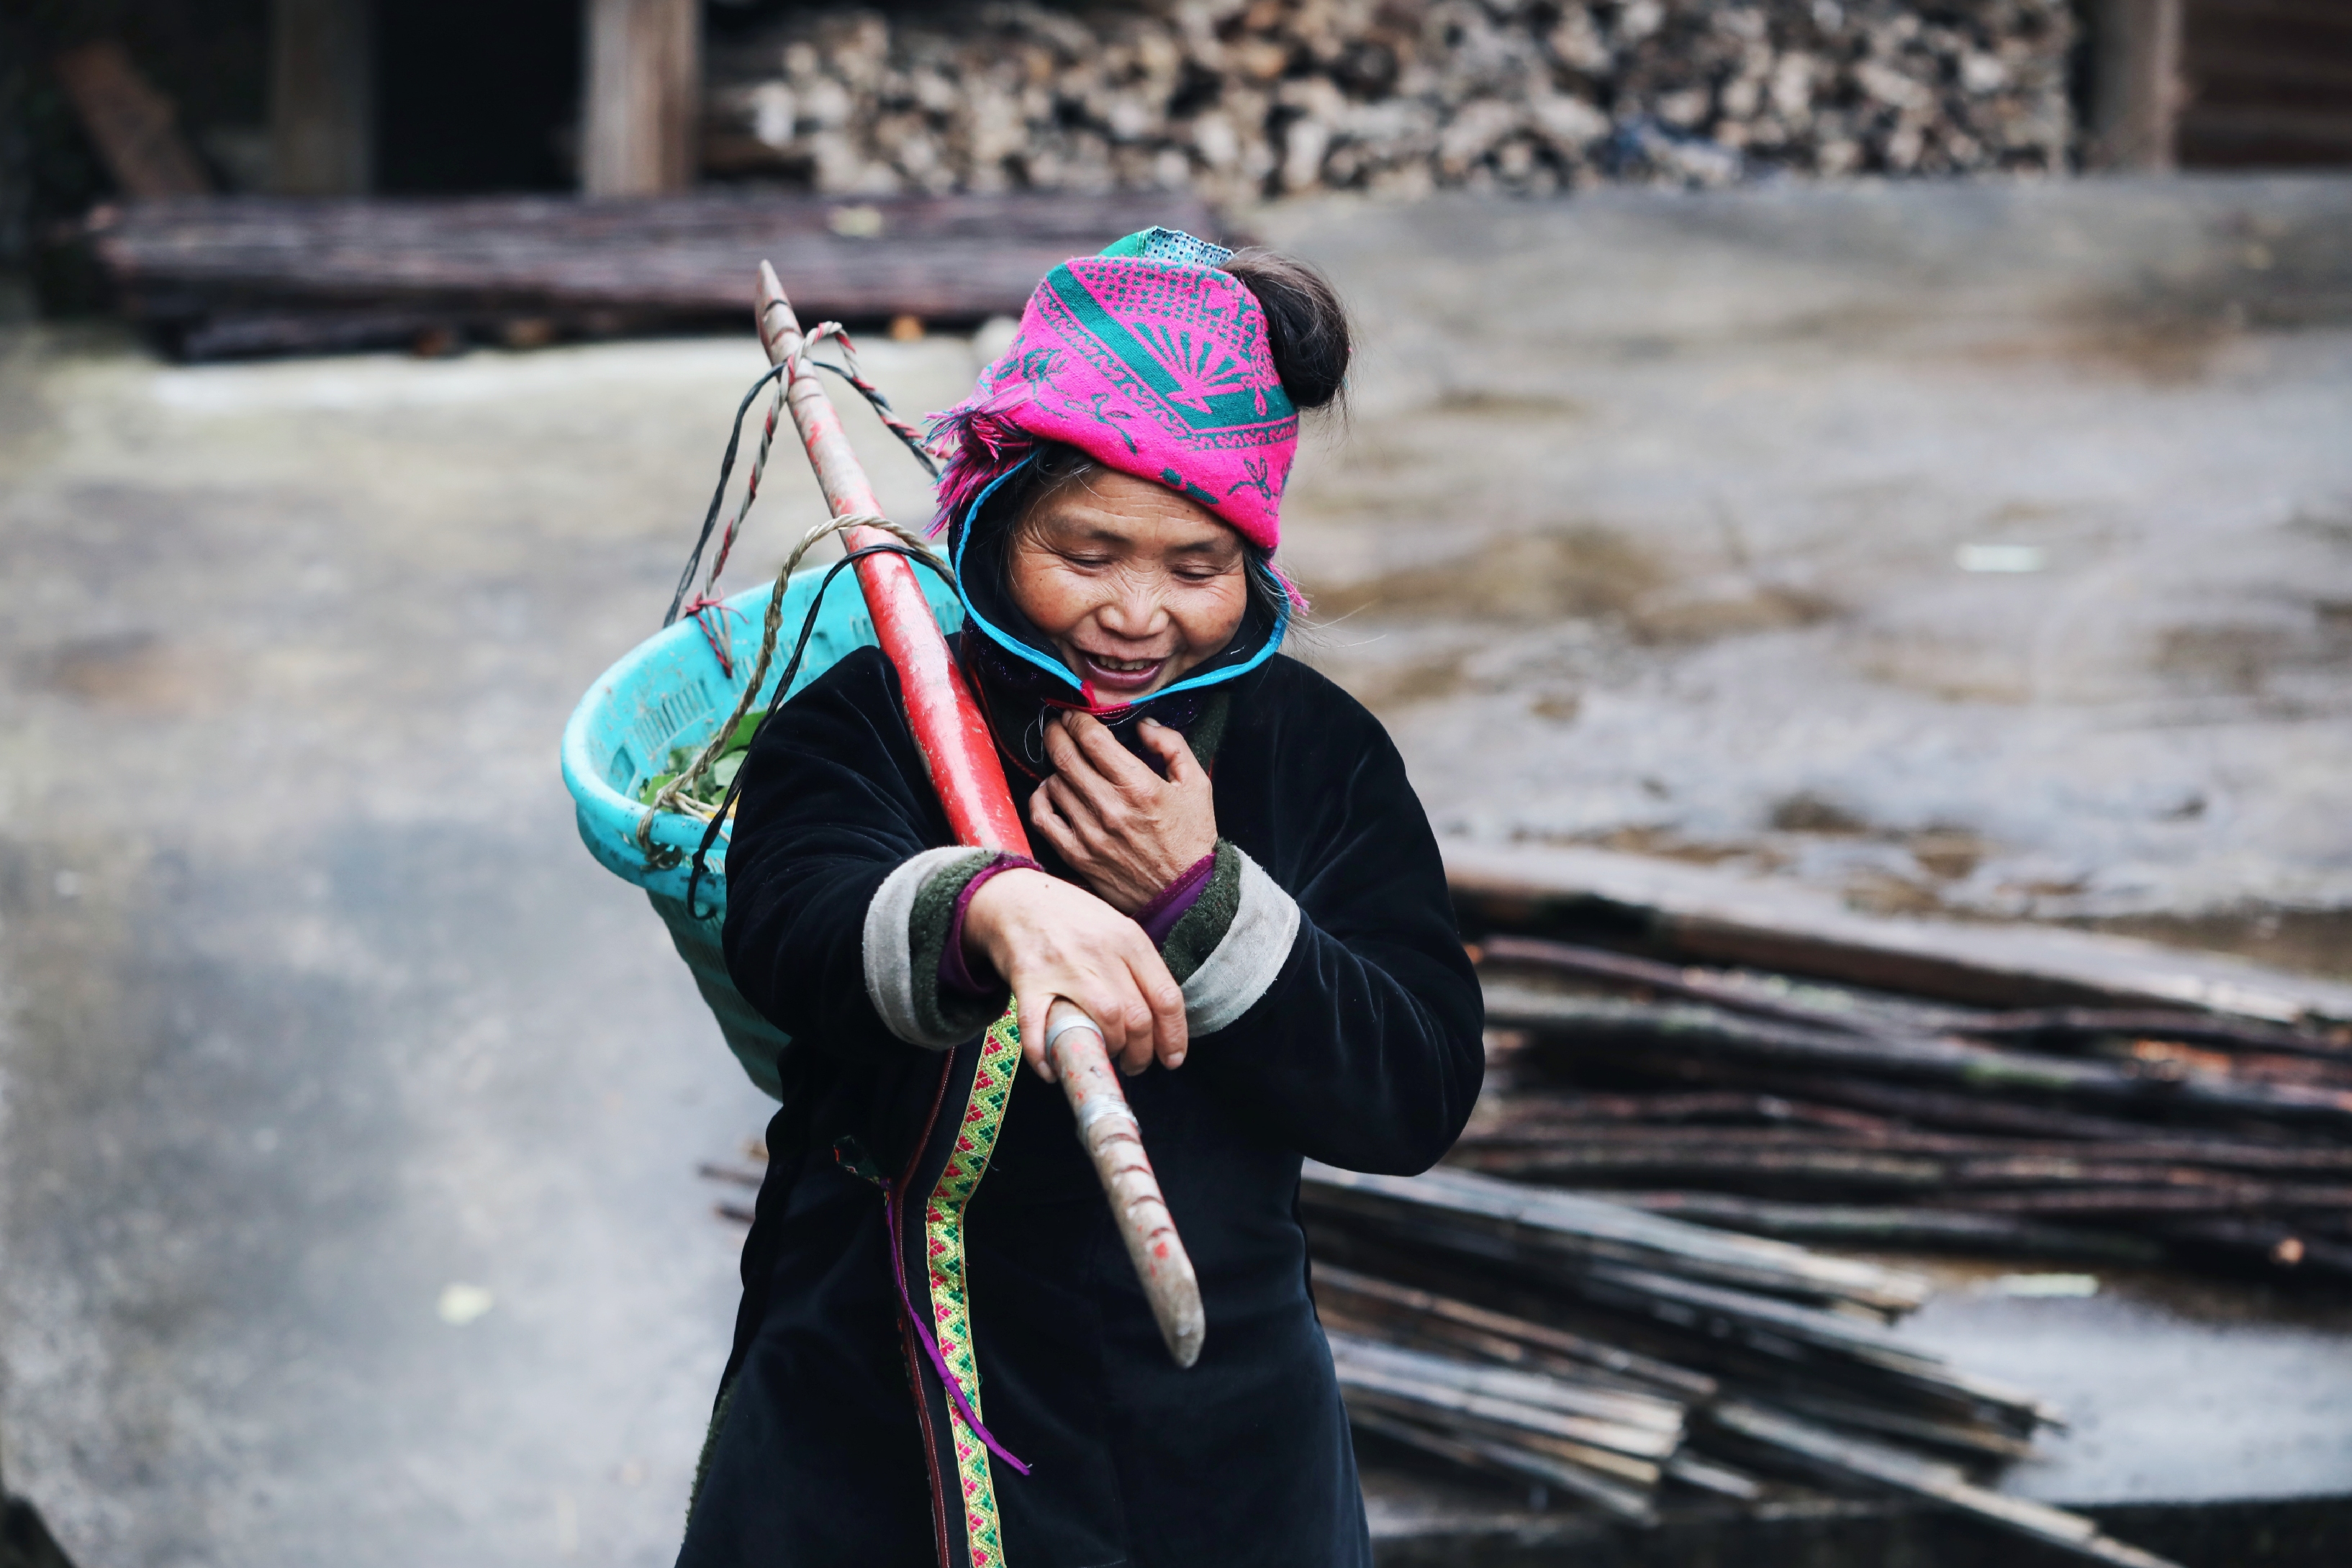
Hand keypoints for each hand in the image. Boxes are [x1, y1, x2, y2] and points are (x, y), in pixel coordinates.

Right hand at [963, 868, 1187, 1079]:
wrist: (1014, 897)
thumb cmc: (1070, 919)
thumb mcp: (1114, 928)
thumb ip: (1137, 965)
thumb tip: (1161, 1017)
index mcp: (1129, 939)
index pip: (1167, 997)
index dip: (1174, 1037)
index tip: (1171, 1059)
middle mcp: (1101, 951)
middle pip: (1138, 1016)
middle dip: (1141, 1053)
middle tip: (1134, 1064)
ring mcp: (1064, 965)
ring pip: (1105, 1020)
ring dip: (1108, 1052)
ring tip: (1102, 1059)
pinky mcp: (1028, 979)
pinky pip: (1039, 1027)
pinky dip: (1045, 1054)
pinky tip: (1050, 1070)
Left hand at [1029, 714, 1216, 915]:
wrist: (1186, 895)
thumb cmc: (1191, 839)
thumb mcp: (1197, 785)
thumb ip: (1173, 746)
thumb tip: (1144, 725)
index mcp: (1138, 786)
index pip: (1091, 739)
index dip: (1077, 720)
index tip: (1074, 715)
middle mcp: (1110, 807)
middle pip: (1065, 756)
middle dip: (1057, 733)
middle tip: (1057, 726)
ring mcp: (1090, 834)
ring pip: (1053, 784)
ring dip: (1055, 767)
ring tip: (1064, 763)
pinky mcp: (1078, 856)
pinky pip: (1043, 819)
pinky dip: (1041, 799)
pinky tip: (1050, 791)